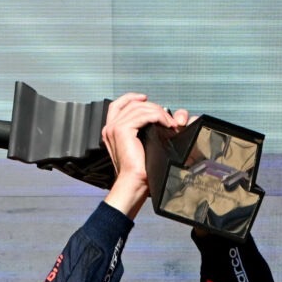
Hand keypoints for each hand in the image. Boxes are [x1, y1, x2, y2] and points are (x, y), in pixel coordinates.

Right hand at [102, 93, 188, 218]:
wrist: (134, 183)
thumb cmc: (139, 171)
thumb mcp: (141, 146)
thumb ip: (144, 131)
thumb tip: (159, 120)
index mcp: (111, 130)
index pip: (119, 104)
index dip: (132, 98)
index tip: (146, 98)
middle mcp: (110, 127)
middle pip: (133, 104)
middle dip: (153, 107)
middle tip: (168, 118)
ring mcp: (115, 127)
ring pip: (140, 108)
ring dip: (159, 113)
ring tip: (171, 124)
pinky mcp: (122, 130)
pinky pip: (143, 115)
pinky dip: (158, 116)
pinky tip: (166, 125)